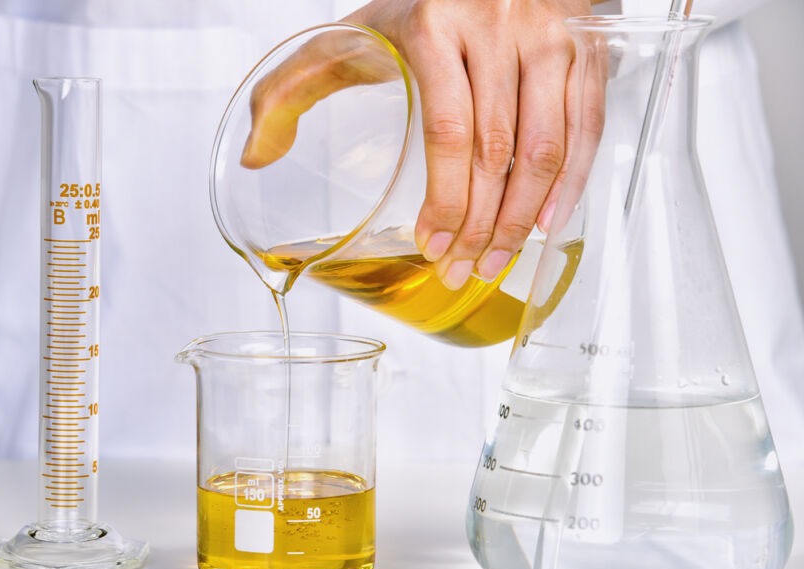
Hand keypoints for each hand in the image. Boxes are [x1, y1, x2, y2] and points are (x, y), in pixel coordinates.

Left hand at [242, 0, 596, 288]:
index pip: (451, 131)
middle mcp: (500, 28)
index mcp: (438, 25)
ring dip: (523, 219)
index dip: (446, 200)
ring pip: (547, 147)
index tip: (432, 245)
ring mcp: (549, 38)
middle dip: (480, 225)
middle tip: (462, 270)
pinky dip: (571, 182)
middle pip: (498, 150)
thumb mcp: (348, 37)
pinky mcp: (585, 50)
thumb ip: (291, 89)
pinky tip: (547, 223)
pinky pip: (587, 127)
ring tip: (497, 263)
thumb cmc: (417, 6)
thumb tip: (254, 156)